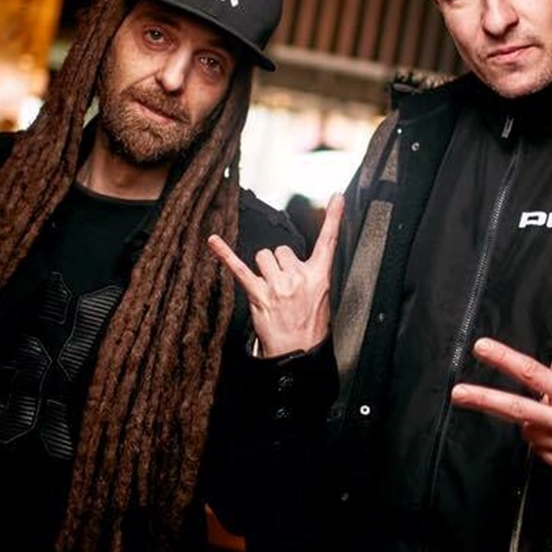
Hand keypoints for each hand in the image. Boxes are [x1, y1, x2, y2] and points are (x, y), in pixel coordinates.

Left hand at [207, 193, 342, 358]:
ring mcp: (278, 285)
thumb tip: (293, 263)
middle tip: (284, 288)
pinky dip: (225, 254)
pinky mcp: (258, 294)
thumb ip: (310, 275)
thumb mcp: (322, 298)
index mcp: (319, 276)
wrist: (298, 354)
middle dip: (280, 264)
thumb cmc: (309, 328)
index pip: (329, 241)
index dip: (334, 217)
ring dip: (264, 269)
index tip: (336, 197)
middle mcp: (299, 277)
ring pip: (263, 256)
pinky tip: (214, 241)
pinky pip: (239, 269)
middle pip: (282, 250)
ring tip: (270, 290)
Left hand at [450, 338, 551, 471]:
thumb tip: (515, 399)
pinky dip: (542, 444)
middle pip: (517, 408)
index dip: (504, 358)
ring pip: (527, 432)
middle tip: (459, 393)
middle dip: (484, 399)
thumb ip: (546, 390)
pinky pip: (536, 450)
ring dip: (534, 429)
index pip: (531, 372)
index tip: (481, 347)